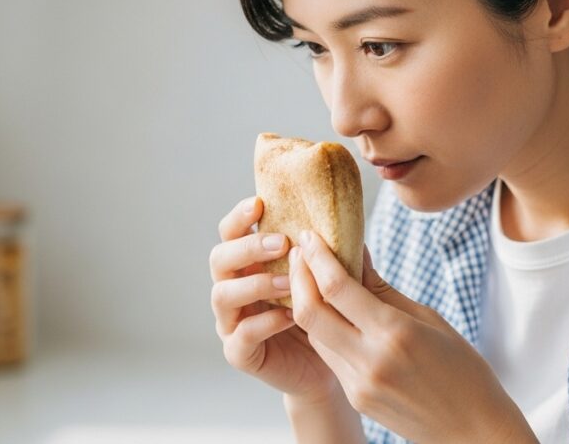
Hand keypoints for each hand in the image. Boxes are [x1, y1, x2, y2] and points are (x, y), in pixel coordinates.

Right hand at [208, 197, 342, 404]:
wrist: (329, 365)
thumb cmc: (326, 314)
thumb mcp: (329, 279)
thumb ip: (331, 254)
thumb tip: (349, 223)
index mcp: (249, 264)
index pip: (231, 233)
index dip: (239, 217)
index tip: (259, 203)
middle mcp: (234, 288)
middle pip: (219, 258)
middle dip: (248, 247)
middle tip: (281, 243)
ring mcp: (231, 322)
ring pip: (223, 295)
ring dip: (256, 284)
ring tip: (288, 283)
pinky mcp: (239, 353)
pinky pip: (240, 335)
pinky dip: (263, 323)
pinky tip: (288, 317)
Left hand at [288, 231, 537, 443]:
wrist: (471, 429)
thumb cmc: (461, 369)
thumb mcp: (428, 319)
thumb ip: (383, 289)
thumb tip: (356, 252)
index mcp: (395, 333)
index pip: (337, 288)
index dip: (316, 257)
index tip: (309, 236)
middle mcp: (370, 360)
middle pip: (310, 312)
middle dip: (298, 277)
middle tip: (299, 253)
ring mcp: (359, 384)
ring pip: (314, 335)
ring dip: (305, 303)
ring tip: (308, 277)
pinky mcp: (355, 398)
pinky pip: (329, 356)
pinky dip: (322, 330)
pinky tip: (326, 312)